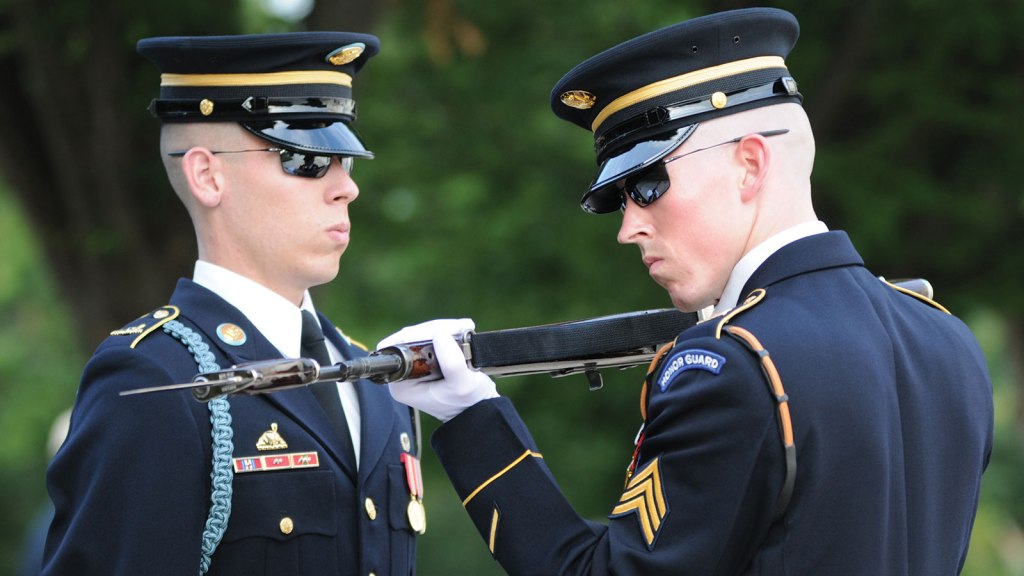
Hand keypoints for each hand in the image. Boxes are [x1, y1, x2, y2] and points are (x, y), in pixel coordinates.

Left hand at [378, 319, 498, 421]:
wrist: (479, 407)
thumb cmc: (468, 403)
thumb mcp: (462, 385)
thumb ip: (451, 362)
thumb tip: (440, 333)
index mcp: (401, 384)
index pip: (397, 348)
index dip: (416, 335)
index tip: (440, 332)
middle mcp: (403, 374)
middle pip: (409, 337)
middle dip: (434, 329)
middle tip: (458, 328)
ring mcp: (414, 366)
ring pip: (421, 334)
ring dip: (444, 328)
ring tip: (464, 328)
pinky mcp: (427, 359)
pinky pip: (431, 337)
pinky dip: (448, 331)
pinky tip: (463, 330)